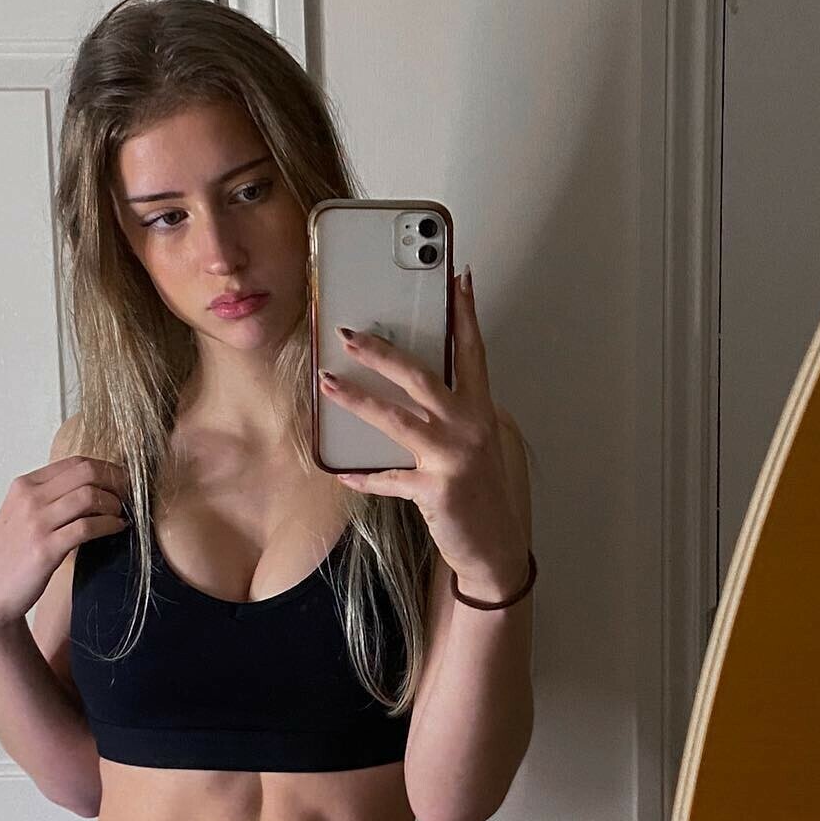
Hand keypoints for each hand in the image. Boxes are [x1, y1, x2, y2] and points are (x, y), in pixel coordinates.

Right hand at [0, 454, 130, 641]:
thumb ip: (51, 496)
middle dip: (117, 481)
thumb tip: (95, 484)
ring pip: (89, 496)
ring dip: (114, 504)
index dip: (107, 468)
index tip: (124, 480)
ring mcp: (35, 523)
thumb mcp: (24, 514)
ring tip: (121, 514)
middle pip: (86, 473)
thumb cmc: (13, 554)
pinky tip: (117, 528)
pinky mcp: (45, 549)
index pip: (76, 462)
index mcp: (24, 485)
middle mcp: (29, 499)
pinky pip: (87, 527)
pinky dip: (110, 524)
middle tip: (131, 495)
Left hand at [317, 264, 526, 587]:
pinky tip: (340, 470)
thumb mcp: (474, 441)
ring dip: (357, 400)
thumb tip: (410, 382)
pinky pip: (388, 479)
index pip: (472, 351)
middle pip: (422, 378)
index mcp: (480, 410)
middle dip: (384, 353)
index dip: (465, 313)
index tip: (457, 276)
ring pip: (397, 420)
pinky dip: (362, 476)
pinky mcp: (435, 490)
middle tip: (350, 335)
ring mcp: (452, 459)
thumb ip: (450, 410)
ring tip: (326, 384)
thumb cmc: (478, 488)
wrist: (493, 544)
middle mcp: (469, 428)